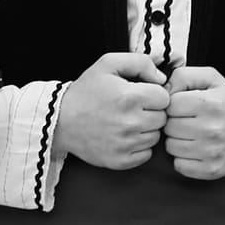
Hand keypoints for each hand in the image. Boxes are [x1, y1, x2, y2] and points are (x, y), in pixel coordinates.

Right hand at [52, 53, 168, 168]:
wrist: (60, 120)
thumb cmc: (86, 91)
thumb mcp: (108, 64)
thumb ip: (141, 62)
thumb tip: (162, 79)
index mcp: (130, 97)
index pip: (165, 98)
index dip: (154, 94)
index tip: (140, 94)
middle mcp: (130, 123)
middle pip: (162, 118)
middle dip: (151, 111)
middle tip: (132, 108)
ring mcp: (126, 144)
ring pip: (155, 136)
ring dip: (146, 129)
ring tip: (126, 122)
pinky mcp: (121, 161)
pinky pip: (146, 154)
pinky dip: (139, 146)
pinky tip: (124, 136)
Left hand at [164, 65, 224, 180]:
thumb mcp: (211, 78)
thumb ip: (183, 76)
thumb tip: (163, 91)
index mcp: (211, 104)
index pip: (170, 105)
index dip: (173, 104)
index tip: (184, 106)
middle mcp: (213, 129)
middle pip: (169, 127)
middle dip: (174, 122)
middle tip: (188, 121)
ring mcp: (213, 152)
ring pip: (171, 147)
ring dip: (177, 140)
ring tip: (192, 134)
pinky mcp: (212, 169)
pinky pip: (179, 165)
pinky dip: (183, 158)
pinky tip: (194, 149)